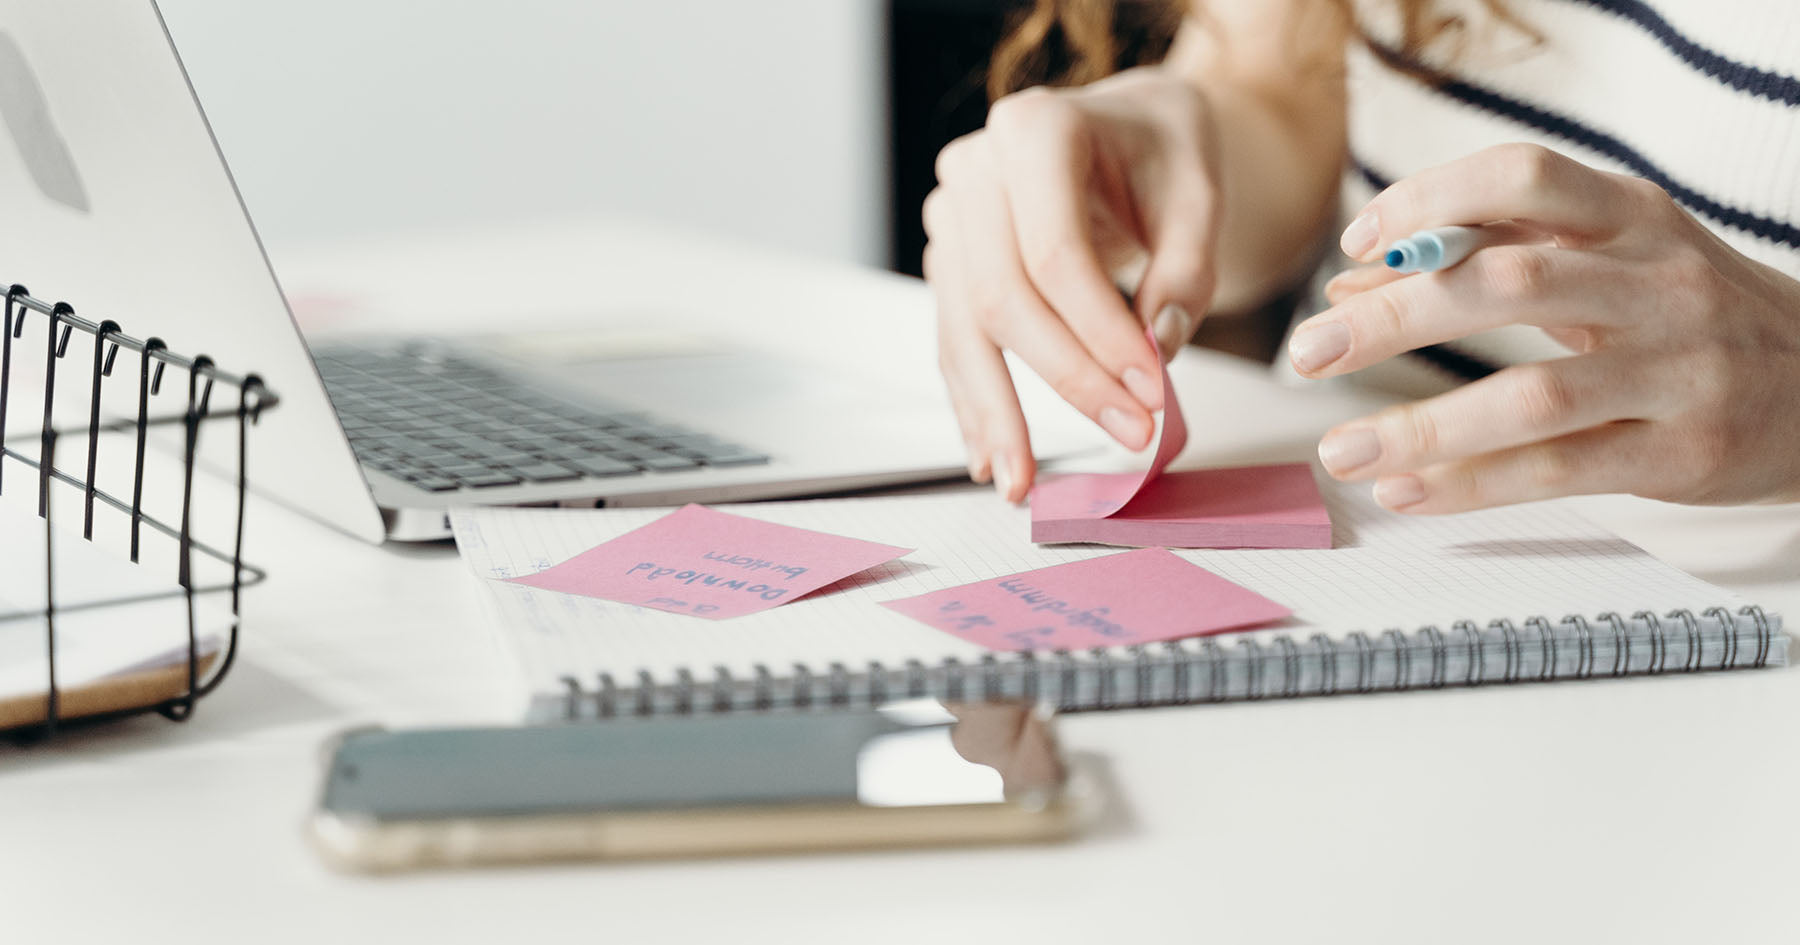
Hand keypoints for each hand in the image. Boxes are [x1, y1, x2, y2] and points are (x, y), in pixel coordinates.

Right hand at [923, 68, 1221, 501]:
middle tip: (1129, 435)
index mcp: (1033, 129)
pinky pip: (956, 342)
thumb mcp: (1199, 186)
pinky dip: (974, 403)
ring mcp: (951, 219)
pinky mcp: (950, 264)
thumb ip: (1187, 266)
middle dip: (1066, 380)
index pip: (1055, 255)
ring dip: (995, 414)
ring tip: (1021, 483)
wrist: (1124, 127)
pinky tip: (988, 455)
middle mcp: (974, 171)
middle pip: (1002, 298)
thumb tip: (1158, 347)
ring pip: (964, 331)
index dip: (1101, 334)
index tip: (1152, 392)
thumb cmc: (1160, 148)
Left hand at [1290, 143, 1799, 512]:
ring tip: (1341, 450)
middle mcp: (1657, 283)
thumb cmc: (1683, 312)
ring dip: (1421, 427)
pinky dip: (1472, 485)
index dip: (1430, 202)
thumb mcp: (1605, 258)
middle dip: (1393, 318)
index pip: (1521, 178)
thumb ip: (1486, 255)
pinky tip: (1408, 489)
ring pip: (1532, 396)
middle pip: (1508, 285)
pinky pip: (1560, 471)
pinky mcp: (1682, 452)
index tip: (1357, 242)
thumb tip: (1353, 284)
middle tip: (1309, 351)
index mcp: (1631, 217)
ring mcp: (1678, 371)